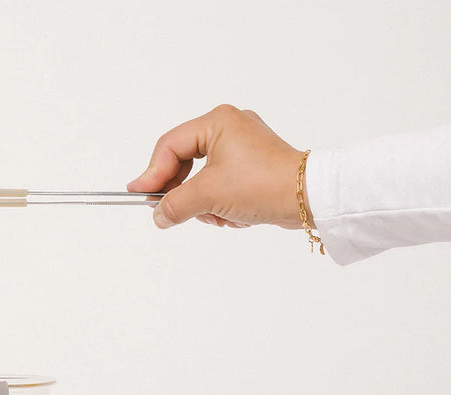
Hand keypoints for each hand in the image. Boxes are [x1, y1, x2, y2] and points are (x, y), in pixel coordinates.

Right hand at [127, 105, 310, 230]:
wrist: (310, 198)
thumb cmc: (263, 185)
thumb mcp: (209, 195)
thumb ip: (174, 203)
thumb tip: (158, 214)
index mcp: (217, 122)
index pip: (170, 146)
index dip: (152, 173)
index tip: (140, 196)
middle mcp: (229, 127)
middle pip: (184, 161)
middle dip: (181, 192)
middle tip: (170, 213)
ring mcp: (243, 146)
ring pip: (202, 177)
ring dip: (204, 202)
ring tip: (217, 216)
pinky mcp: (253, 165)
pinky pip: (221, 183)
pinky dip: (220, 203)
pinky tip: (232, 217)